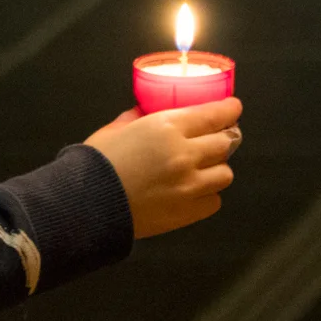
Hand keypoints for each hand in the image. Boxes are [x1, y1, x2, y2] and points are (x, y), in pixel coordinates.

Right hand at [84, 97, 241, 238]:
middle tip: (217, 137)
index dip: (230, 109)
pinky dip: (208, 195)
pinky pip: (214, 201)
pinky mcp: (188, 213)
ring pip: (225, 173)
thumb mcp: (116, 129)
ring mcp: (190, 186)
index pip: (215, 115)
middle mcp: (185, 154)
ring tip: (203, 168)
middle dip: (224, 137)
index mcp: (167, 127)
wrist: (86, 205)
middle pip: (226, 143)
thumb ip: (137, 116)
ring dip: (216, 168)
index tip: (233, 108)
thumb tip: (147, 110)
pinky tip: (193, 192)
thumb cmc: (97, 162)